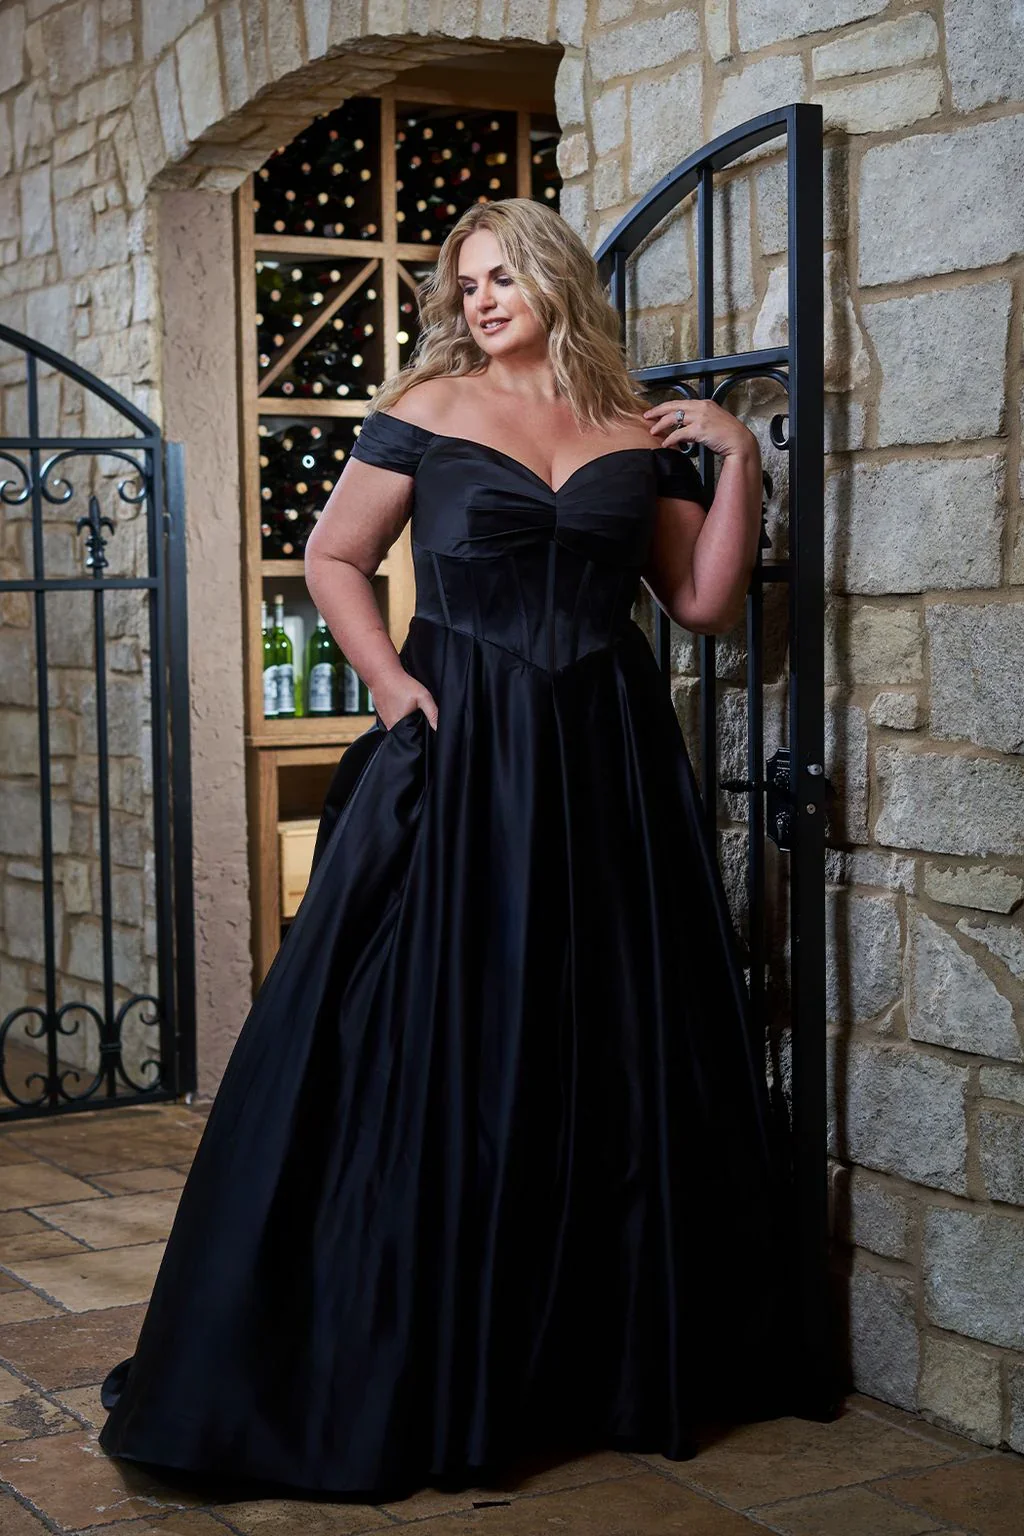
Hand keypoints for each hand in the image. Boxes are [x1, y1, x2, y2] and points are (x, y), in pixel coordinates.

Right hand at [374, 673, 438, 730]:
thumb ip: (433, 713)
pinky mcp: (382, 715)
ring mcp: (384, 721)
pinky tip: (402, 705)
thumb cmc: (401, 684)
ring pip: (400, 726)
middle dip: (415, 727)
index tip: (425, 724)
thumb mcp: (423, 697)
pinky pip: (394, 719)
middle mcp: (389, 727)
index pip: (413, 738)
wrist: (382, 673)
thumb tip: (439, 728)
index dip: (421, 734)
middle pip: (407, 733)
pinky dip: (400, 715)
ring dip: (407, 721)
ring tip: (410, 708)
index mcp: (398, 727)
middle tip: (418, 713)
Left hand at [643, 398, 757, 460]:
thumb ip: (700, 420)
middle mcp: (701, 407)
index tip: (655, 411)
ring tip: (653, 432)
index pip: (680, 402)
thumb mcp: (714, 421)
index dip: (665, 406)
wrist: (740, 442)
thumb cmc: (728, 435)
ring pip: (673, 419)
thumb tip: (686, 428)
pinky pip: (679, 434)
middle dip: (657, 411)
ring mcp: (700, 417)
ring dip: (660, 425)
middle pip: (673, 406)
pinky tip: (666, 444)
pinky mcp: (699, 429)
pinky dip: (671, 439)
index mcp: (704, 403)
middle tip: (646, 416)